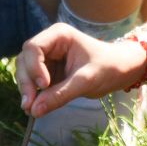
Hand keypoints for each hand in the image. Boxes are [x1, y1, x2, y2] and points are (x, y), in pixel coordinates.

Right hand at [15, 23, 143, 117]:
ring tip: (32, 110)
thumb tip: (34, 110)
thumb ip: (60, 94)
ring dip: (27, 90)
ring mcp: (47, 58)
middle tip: (29, 105)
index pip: (33, 47)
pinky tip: (36, 108)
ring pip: (25, 72)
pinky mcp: (48, 72)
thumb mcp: (86, 81)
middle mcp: (50, 43)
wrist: (122, 70)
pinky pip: (33, 83)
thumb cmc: (109, 67)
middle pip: (24, 60)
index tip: (44, 85)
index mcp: (59, 35)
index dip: (33, 67)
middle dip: (26, 82)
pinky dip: (33, 95)